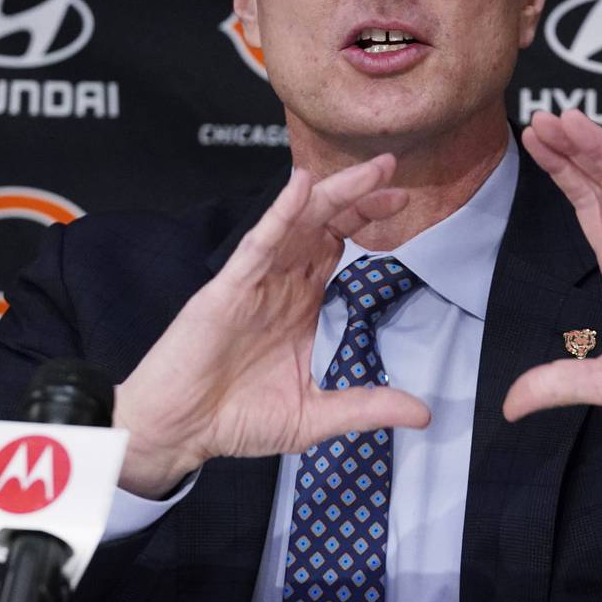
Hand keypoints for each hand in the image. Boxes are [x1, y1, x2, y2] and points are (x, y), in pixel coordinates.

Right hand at [113, 156, 431, 497]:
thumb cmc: (235, 419)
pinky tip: (301, 188)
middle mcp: (280, 284)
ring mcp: (254, 283)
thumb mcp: (316, 415)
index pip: (339, 245)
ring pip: (298, 224)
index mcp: (300, 303)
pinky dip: (281, 214)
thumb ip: (367, 406)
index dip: (367, 220)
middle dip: (358, 194)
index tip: (402, 202)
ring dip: (333, 194)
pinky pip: (259, 244)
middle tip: (391, 168)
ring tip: (366, 172)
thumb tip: (423, 414)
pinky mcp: (228, 290)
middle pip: (324, 224)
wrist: (179, 433)